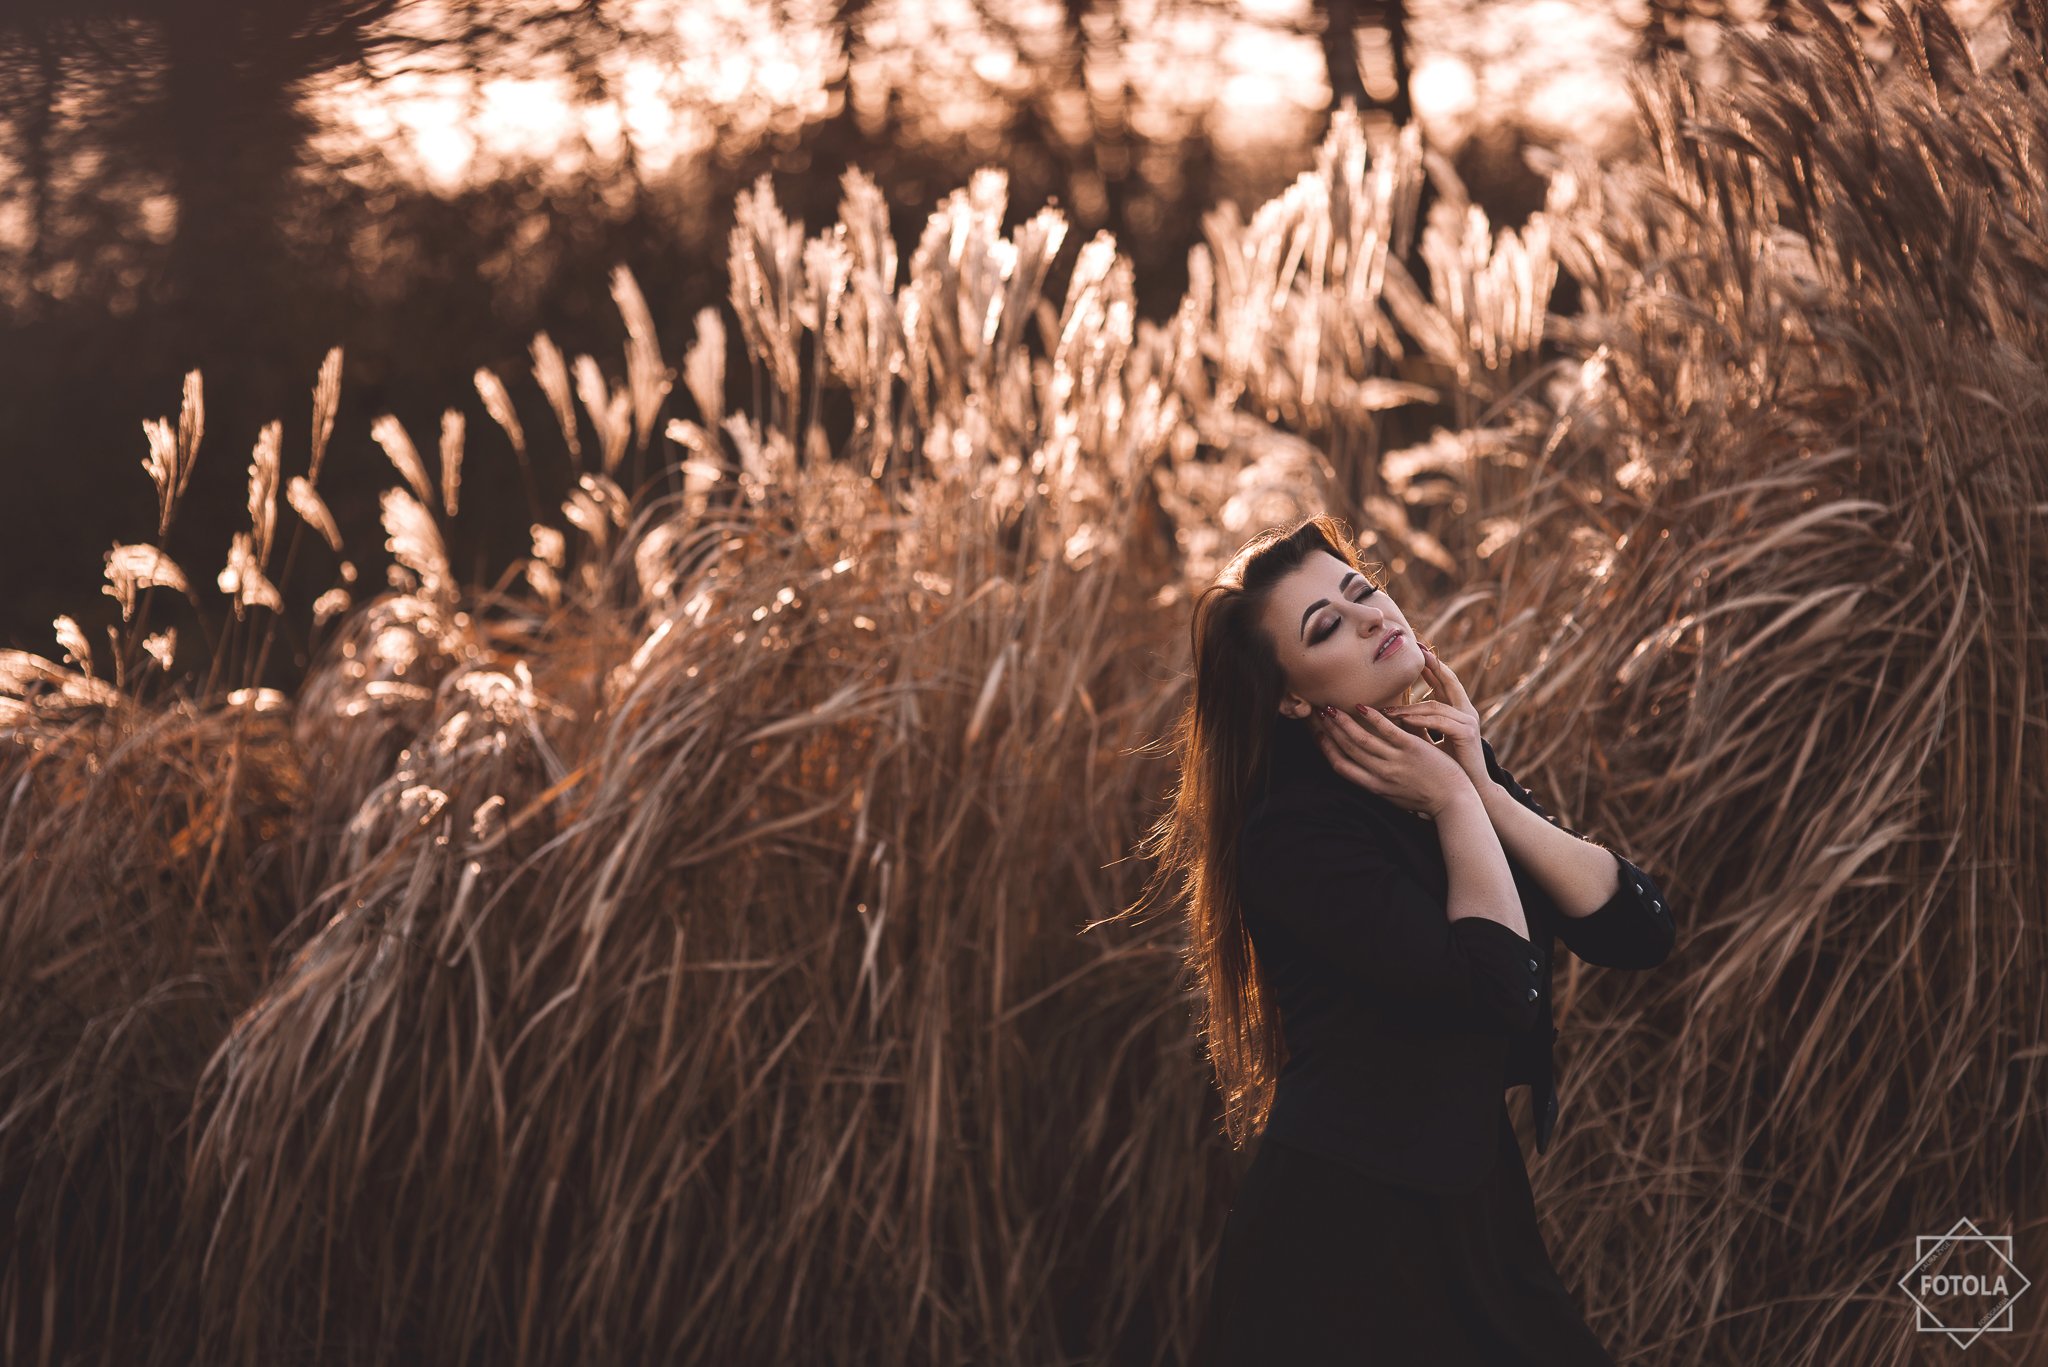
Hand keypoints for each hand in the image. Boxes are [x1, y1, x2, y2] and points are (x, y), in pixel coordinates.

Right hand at [1309, 704, 1476, 818]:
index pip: (1341, 766)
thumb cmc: (1426, 798)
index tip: (1317, 733)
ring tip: (1330, 707)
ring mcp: (1395, 762)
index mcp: (1374, 786)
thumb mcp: (1395, 794)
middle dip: (1329, 730)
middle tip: (1317, 712)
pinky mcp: (1411, 750)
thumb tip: (1366, 765)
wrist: (1453, 802)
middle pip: (1346, 749)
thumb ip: (1379, 780)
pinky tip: (1363, 706)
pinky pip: (1388, 731)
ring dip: (1343, 722)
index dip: (1326, 748)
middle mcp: (1380, 775)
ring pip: (1361, 739)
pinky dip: (1373, 718)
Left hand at [1383, 645, 1486, 787]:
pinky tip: (1403, 719)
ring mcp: (1468, 722)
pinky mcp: (1466, 733)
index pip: (1444, 683)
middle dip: (1431, 666)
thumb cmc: (1450, 767)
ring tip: (1388, 708)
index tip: (1418, 650)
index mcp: (1459, 713)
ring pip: (1436, 705)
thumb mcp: (1432, 740)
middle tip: (1415, 651)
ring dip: (1410, 706)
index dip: (1432, 667)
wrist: (1470, 790)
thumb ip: (1420, 724)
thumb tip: (1395, 713)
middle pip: (1447, 683)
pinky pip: (1439, 721)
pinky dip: (1419, 719)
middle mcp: (1466, 712)